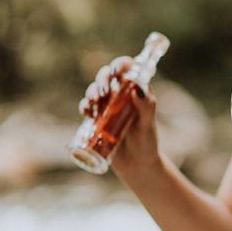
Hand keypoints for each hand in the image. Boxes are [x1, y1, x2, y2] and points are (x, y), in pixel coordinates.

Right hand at [78, 57, 160, 174]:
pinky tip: (87, 113)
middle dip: (101, 79)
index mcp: (138, 90)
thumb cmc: (146, 143)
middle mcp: (122, 95)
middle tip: (103, 94)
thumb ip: (146, 107)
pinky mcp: (98, 118)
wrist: (136, 165)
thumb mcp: (147, 125)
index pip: (129, 69)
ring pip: (95, 89)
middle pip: (107, 76)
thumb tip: (137, 87)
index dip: (120, 65)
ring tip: (94, 104)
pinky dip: (84, 106)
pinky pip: (87, 106)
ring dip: (91, 92)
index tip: (116, 72)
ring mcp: (108, 106)